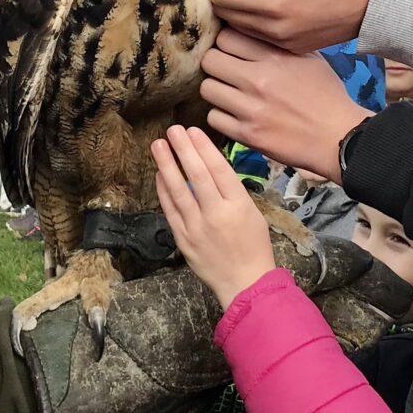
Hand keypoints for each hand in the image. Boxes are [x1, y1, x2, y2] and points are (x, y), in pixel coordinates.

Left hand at [151, 125, 275, 310]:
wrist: (244, 282)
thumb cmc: (254, 245)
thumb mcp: (253, 213)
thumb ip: (232, 192)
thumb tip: (210, 167)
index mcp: (239, 205)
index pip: (218, 169)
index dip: (203, 148)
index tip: (193, 130)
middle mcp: (216, 214)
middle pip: (197, 175)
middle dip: (183, 150)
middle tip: (173, 130)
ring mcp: (197, 227)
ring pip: (178, 191)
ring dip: (167, 165)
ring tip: (158, 146)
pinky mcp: (183, 239)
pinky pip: (170, 210)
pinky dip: (163, 190)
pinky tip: (159, 174)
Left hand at [201, 28, 370, 180]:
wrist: (337, 136)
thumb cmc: (326, 94)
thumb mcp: (309, 58)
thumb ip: (277, 45)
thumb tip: (250, 32)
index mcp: (275, 56)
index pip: (226, 36)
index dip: (226, 42)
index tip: (231, 50)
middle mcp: (258, 79)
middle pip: (210, 60)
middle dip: (216, 64)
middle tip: (226, 72)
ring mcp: (250, 108)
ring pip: (207, 88)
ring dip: (216, 89)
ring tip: (229, 94)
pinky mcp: (247, 134)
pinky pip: (213, 118)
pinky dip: (221, 115)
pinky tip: (235, 115)